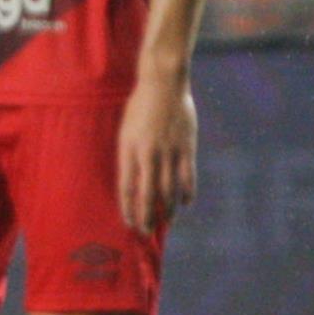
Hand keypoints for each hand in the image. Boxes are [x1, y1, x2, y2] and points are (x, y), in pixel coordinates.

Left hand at [117, 73, 197, 234]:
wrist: (163, 82)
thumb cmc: (140, 106)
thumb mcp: (126, 130)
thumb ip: (129, 156)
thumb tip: (132, 183)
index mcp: (128, 149)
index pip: (126, 188)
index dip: (128, 209)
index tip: (129, 223)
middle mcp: (148, 154)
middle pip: (147, 195)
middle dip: (147, 217)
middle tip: (147, 232)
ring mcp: (169, 151)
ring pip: (169, 191)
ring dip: (168, 211)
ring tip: (167, 222)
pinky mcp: (186, 147)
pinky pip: (188, 177)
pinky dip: (187, 193)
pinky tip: (185, 203)